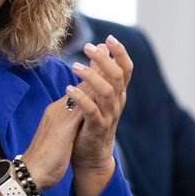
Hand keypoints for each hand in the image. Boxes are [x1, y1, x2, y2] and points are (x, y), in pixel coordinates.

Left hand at [67, 36, 132, 166]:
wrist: (90, 157)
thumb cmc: (91, 122)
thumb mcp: (96, 95)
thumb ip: (99, 73)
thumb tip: (101, 47)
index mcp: (117, 93)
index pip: (125, 69)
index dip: (120, 53)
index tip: (109, 38)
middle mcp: (117, 103)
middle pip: (117, 76)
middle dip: (104, 59)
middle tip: (87, 47)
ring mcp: (109, 116)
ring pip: (106, 91)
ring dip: (91, 76)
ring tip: (75, 66)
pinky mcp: (97, 128)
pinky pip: (92, 111)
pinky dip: (81, 98)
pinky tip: (69, 88)